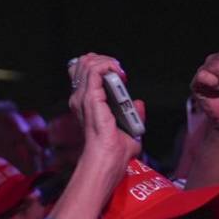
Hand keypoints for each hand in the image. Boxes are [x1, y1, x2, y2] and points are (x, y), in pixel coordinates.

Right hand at [66, 53, 138, 172]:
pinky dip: (108, 66)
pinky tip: (119, 73)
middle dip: (104, 60)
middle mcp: (80, 99)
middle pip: (83, 63)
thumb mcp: (127, 128)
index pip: (84, 73)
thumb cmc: (115, 151)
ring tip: (119, 70)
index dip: (102, 67)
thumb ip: (133, 114)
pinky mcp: (90, 98)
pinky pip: (94, 70)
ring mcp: (83, 97)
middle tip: (119, 71)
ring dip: (107, 61)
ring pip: (87, 62)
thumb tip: (138, 103)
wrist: (109, 158)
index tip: (120, 75)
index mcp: (86, 104)